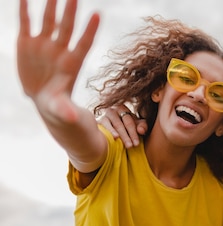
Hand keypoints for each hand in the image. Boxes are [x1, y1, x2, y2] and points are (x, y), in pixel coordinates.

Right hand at [17, 0, 98, 123]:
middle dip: (70, 11)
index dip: (90, 30)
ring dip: (51, 6)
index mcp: (72, 64)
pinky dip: (24, 10)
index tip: (98, 14)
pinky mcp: (27, 44)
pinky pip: (26, 23)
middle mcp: (60, 50)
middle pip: (67, 27)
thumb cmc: (58, 106)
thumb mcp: (62, 110)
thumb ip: (66, 110)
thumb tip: (71, 118)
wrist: (44, 101)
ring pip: (49, 21)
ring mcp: (44, 45)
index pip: (84, 43)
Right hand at [98, 106, 147, 147]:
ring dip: (116, 136)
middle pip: (119, 125)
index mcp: (122, 108)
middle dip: (125, 136)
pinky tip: (110, 139)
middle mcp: (111, 110)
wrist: (112, 127)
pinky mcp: (97, 123)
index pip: (129, 122)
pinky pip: (102, 129)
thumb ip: (143, 126)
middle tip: (130, 146)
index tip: (136, 144)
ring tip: (120, 144)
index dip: (133, 133)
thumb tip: (141, 131)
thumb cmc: (128, 125)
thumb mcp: (137, 124)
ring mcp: (103, 116)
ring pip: (110, 127)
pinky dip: (107, 134)